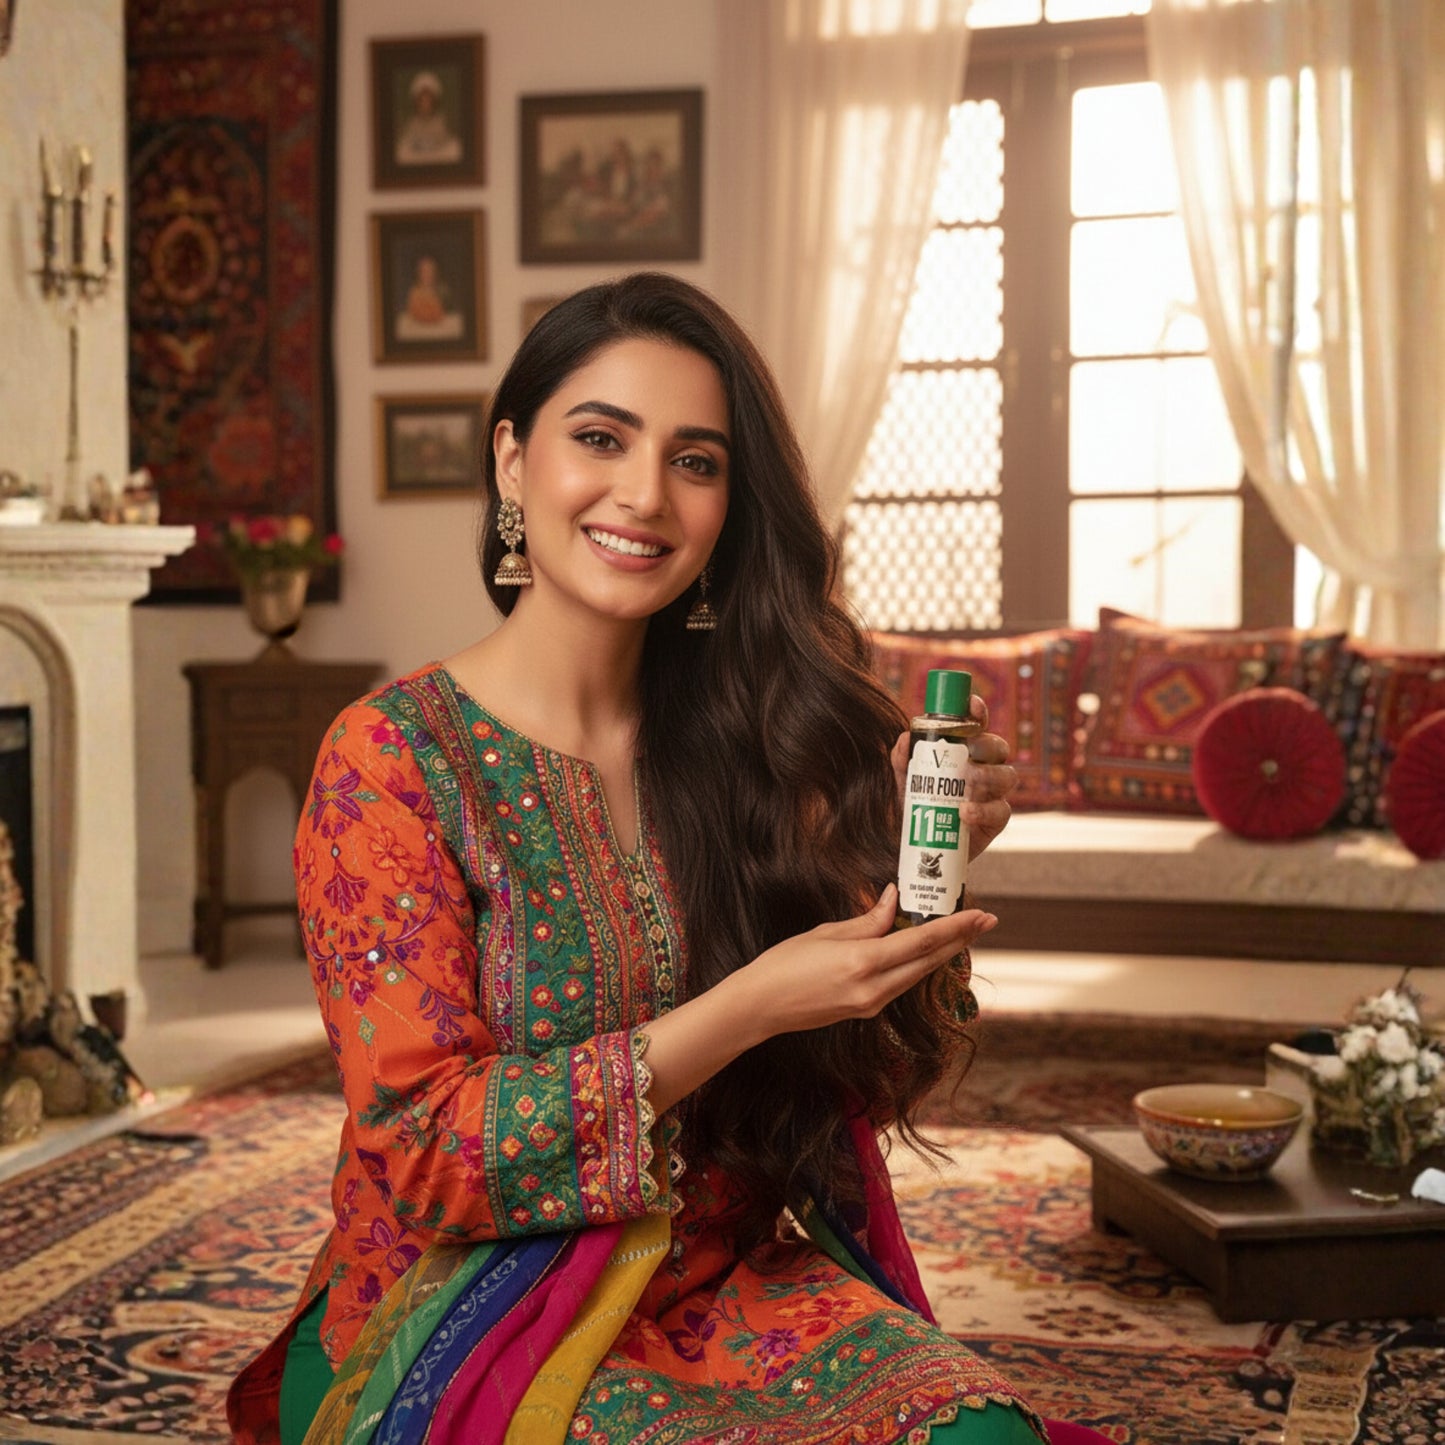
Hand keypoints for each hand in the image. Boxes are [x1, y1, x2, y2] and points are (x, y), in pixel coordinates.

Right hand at [731, 884, 996, 1040]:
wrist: (760, 1006)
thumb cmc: (783, 964)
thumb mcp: (825, 933)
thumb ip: (867, 921)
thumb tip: (894, 899)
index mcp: (862, 962)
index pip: (922, 942)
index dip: (956, 927)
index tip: (982, 915)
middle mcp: (874, 988)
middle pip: (929, 961)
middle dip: (960, 940)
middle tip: (986, 920)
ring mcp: (871, 1004)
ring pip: (917, 974)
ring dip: (941, 953)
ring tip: (961, 931)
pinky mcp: (866, 1011)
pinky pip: (900, 983)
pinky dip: (916, 964)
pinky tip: (923, 950)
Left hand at [891, 693, 1016, 860]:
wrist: (917, 846)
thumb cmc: (915, 806)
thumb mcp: (904, 780)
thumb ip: (902, 759)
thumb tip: (905, 739)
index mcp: (964, 752)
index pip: (976, 726)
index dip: (978, 713)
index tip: (972, 705)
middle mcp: (983, 767)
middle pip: (998, 747)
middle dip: (986, 745)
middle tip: (967, 752)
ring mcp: (993, 793)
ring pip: (1008, 775)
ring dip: (989, 776)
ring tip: (967, 783)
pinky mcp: (996, 819)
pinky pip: (1002, 810)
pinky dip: (984, 810)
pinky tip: (965, 812)